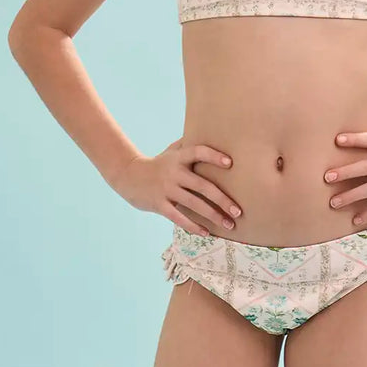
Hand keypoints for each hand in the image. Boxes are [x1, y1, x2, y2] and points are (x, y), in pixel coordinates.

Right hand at [112, 139, 241, 235]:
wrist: (128, 175)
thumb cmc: (157, 164)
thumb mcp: (171, 151)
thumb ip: (189, 145)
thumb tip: (212, 133)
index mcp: (179, 158)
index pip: (198, 152)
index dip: (213, 156)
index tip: (230, 164)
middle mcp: (174, 173)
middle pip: (202, 186)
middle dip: (222, 200)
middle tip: (238, 211)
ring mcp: (166, 189)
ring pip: (194, 204)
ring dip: (213, 216)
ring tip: (229, 225)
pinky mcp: (159, 204)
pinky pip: (179, 218)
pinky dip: (193, 227)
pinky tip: (206, 233)